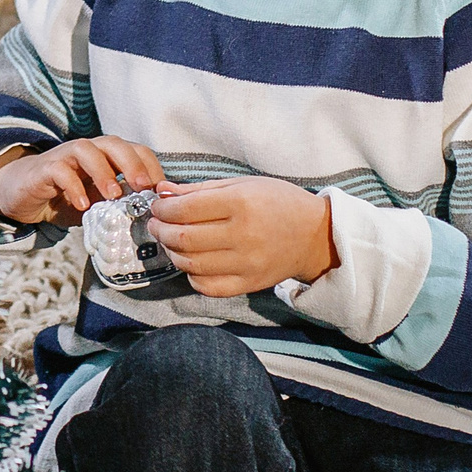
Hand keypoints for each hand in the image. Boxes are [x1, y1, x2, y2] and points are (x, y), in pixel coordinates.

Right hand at [0, 137, 165, 225]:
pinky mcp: (45, 168)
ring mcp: (66, 156)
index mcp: (108, 157)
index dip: (152, 168)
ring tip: (113, 196)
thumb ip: (122, 205)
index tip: (161, 193)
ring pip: (87, 150)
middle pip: (115, 144)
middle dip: (133, 164)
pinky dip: (74, 186)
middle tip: (144, 188)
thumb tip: (155, 220)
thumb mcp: (100, 203)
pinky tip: (82, 205)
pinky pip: (60, 170)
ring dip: (103, 171)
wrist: (24, 194)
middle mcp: (89, 150)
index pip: (137, 151)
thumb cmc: (67, 197)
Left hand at [150, 176, 336, 296]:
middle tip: (156, 223)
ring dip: (171, 252)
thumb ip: (200, 189)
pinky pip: (208, 286)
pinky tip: (191, 262)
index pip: (185, 209)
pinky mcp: (249, 284)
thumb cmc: (278, 203)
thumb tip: (163, 192)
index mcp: (241, 204)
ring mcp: (246, 264)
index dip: (163, 209)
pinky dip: (191, 275)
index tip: (157, 207)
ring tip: (170, 240)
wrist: (314, 235)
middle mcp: (243, 236)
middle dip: (161, 230)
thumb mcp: (242, 184)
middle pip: (183, 238)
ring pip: (191, 263)